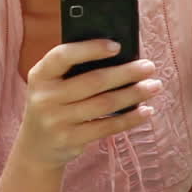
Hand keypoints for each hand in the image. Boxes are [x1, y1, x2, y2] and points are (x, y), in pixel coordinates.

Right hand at [18, 40, 160, 168]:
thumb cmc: (54, 103)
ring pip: (104, 104)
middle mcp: (45, 97)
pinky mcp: (70, 140)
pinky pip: (106, 127)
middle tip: (149, 67)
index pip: (63, 55)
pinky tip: (146, 111)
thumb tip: (121, 55)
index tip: (118, 46)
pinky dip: (129, 119)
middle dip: (126, 73)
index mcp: (40, 75)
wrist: (36, 146)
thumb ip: (75, 69)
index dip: (90, 49)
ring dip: (133, 94)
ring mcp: (56, 121)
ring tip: (154, 86)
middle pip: (93, 81)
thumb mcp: (53, 83)